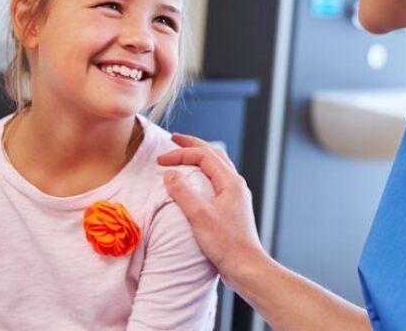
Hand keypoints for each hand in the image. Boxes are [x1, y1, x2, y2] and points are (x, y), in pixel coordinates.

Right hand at [158, 133, 266, 286]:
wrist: (245, 267)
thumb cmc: (225, 243)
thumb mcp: (199, 216)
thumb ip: (183, 192)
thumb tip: (170, 173)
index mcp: (231, 182)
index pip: (204, 156)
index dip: (181, 153)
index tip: (160, 160)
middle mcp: (236, 185)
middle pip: (214, 155)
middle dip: (193, 145)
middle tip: (174, 139)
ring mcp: (235, 196)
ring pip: (218, 167)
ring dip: (200, 157)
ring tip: (184, 154)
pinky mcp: (232, 208)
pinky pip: (217, 180)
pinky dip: (204, 173)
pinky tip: (195, 182)